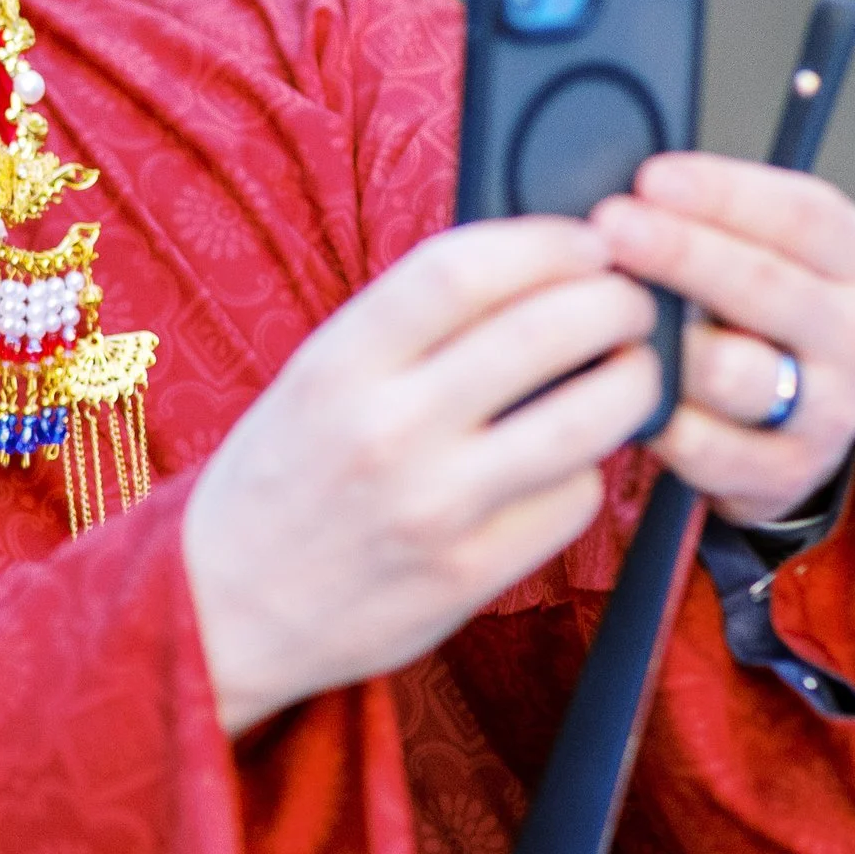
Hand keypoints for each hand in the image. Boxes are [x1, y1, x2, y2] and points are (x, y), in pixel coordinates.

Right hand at [183, 219, 659, 738]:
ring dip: (634, 384)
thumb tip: (538, 270)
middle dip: (618, 302)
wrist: (220, 612)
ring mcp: (433, 507)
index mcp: (336, 366)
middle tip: (631, 303)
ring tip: (628, 374)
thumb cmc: (281, 480)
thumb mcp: (314, 378)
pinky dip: (586, 472)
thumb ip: (409, 325)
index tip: (586, 241)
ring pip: (588, 420)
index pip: (464, 269)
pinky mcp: (469, 574)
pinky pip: (574, 501)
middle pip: (548, 331)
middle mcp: (385, 431)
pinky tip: (562, 465)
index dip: (549, 242)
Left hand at [588, 156, 854, 525]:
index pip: (805, 215)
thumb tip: (631, 193)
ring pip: (731, 370)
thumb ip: (717, 224)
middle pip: (766, 286)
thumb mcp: (764, 259)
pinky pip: (699, 442)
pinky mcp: (785, 474)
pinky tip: (617, 390)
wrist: (793, 434)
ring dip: (663, 341)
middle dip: (680, 251)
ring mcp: (830, 412)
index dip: (724, 192)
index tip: (652, 176)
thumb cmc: (756, 320)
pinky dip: (651, 415)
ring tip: (607, 317)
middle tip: (610, 226)